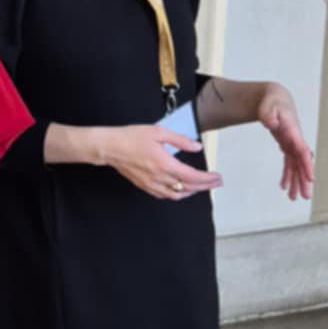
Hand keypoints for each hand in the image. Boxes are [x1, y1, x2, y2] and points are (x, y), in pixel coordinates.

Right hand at [99, 124, 223, 202]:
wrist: (110, 147)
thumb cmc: (131, 138)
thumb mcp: (159, 132)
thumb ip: (180, 140)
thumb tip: (196, 147)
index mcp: (165, 164)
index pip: (193, 176)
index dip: (208, 179)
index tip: (217, 177)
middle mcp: (159, 177)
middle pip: (188, 187)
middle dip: (205, 186)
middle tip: (216, 183)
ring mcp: (151, 184)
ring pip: (177, 195)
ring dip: (192, 192)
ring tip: (201, 186)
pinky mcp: (145, 186)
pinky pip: (164, 196)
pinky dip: (176, 195)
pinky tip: (180, 190)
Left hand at [257, 83, 313, 201]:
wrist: (274, 98)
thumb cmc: (272, 101)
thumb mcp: (268, 105)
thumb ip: (268, 114)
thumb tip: (271, 124)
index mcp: (293, 131)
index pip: (302, 150)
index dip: (307, 164)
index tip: (311, 178)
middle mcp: (295, 139)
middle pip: (302, 162)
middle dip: (304, 179)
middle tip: (305, 196)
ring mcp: (292, 143)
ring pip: (296, 166)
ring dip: (296, 182)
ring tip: (294, 197)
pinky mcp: (287, 145)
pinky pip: (289, 163)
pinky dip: (287, 175)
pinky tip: (284, 186)